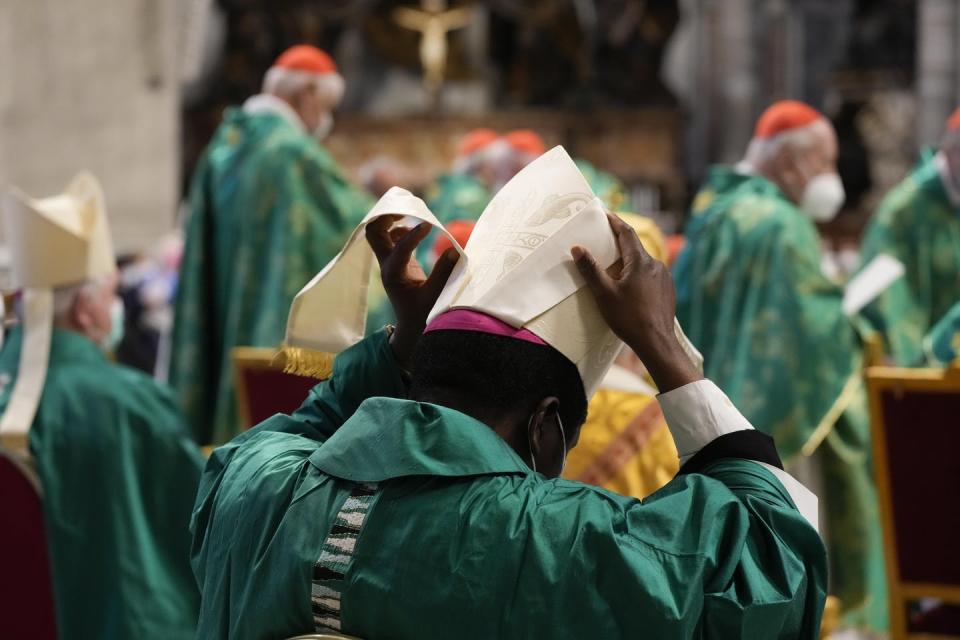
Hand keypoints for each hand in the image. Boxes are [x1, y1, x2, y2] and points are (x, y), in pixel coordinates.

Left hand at [366, 216, 459, 364]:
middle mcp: (387, 266)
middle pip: (374, 233)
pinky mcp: (397, 261)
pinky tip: (418, 228)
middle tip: (406, 210)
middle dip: (386, 218)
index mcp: (393, 275)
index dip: (413, 235)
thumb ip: (443, 273)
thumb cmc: (423, 314)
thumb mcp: (435, 296)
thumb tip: (453, 249)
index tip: (430, 226)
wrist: (412, 326)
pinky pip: (391, 238)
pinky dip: (400, 228)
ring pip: (378, 233)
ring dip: (391, 221)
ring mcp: (389, 262)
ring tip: (412, 213)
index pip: (399, 248)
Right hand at [571, 213, 700, 391]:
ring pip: (643, 262)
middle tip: (603, 240)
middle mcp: (655, 265)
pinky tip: (629, 287)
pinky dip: (638, 274)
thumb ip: (591, 269)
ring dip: (628, 261)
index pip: (626, 233)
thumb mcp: (604, 294)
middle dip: (619, 242)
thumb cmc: (629, 318)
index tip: (604, 213)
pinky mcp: (667, 290)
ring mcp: (664, 277)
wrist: (657, 342)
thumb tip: (577, 248)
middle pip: (634, 247)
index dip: (614, 222)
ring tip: (614, 267)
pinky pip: (650, 275)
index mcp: (640, 261)